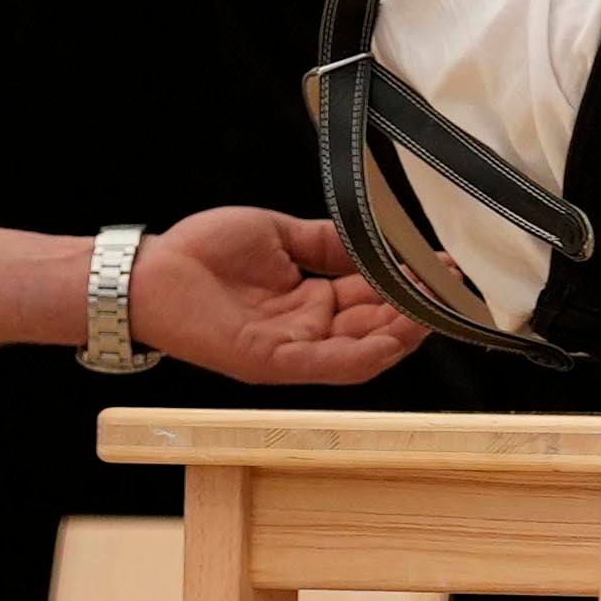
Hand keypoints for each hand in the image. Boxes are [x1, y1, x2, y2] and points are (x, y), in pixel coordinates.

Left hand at [136, 209, 424, 384]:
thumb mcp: (280, 235)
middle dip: (417, 309)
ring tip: (434, 307)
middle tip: (451, 287)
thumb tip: (378, 242)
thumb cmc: (201, 251)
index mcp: (309, 302)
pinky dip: (367, 353)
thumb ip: (328, 243)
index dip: (410, 284)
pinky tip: (396, 335)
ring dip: (403, 332)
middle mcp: (306, 331)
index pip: (373, 297)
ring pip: (363, 350)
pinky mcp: (272, 363)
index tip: (444, 265)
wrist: (149, 272)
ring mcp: (291, 350)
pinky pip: (330, 365)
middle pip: (376, 326)